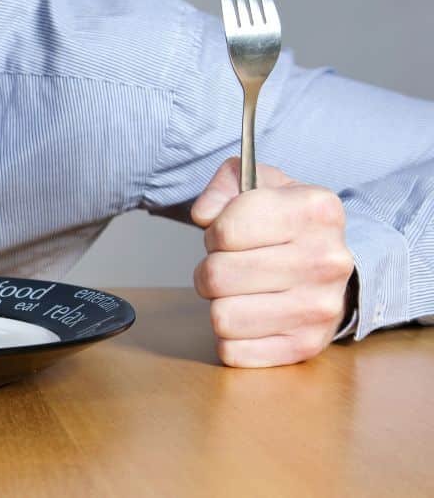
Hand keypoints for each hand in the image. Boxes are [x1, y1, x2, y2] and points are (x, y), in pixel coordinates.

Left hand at [190, 157, 355, 367]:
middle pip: (217, 275)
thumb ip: (224, 184)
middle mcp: (327, 260)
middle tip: (230, 266)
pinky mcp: (307, 346)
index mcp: (316, 210)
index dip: (214, 233)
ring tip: (240, 291)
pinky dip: (230, 337)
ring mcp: (321, 307)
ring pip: (221, 317)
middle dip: (211, 269)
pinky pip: (233, 351)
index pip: (226, 230)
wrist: (329, 263)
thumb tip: (203, 215)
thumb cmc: (285, 222)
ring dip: (219, 304)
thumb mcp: (259, 182)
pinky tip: (249, 317)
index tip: (228, 234)